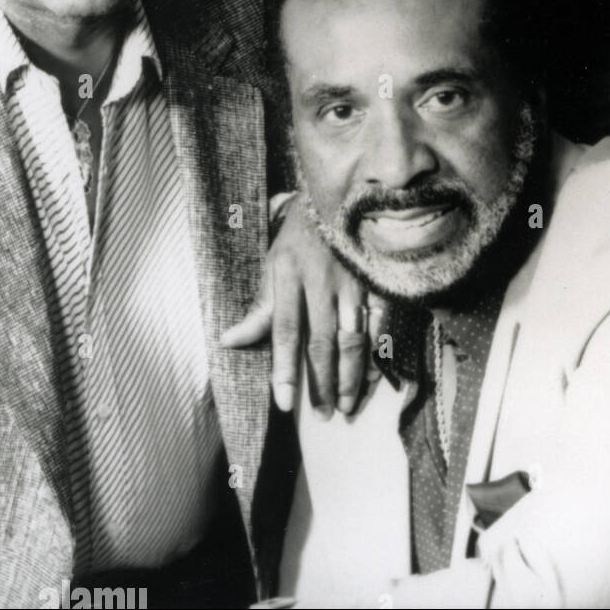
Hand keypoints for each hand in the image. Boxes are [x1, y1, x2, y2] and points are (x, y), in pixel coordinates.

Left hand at [220, 194, 389, 416]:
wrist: (340, 194)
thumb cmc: (301, 235)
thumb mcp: (273, 263)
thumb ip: (259, 307)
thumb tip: (228, 341)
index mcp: (290, 276)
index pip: (285, 329)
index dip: (285, 368)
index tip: (285, 403)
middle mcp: (322, 282)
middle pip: (323, 340)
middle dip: (323, 382)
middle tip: (323, 415)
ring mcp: (354, 281)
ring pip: (354, 336)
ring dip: (351, 374)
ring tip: (348, 405)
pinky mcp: (377, 279)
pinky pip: (380, 322)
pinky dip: (377, 351)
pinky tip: (374, 376)